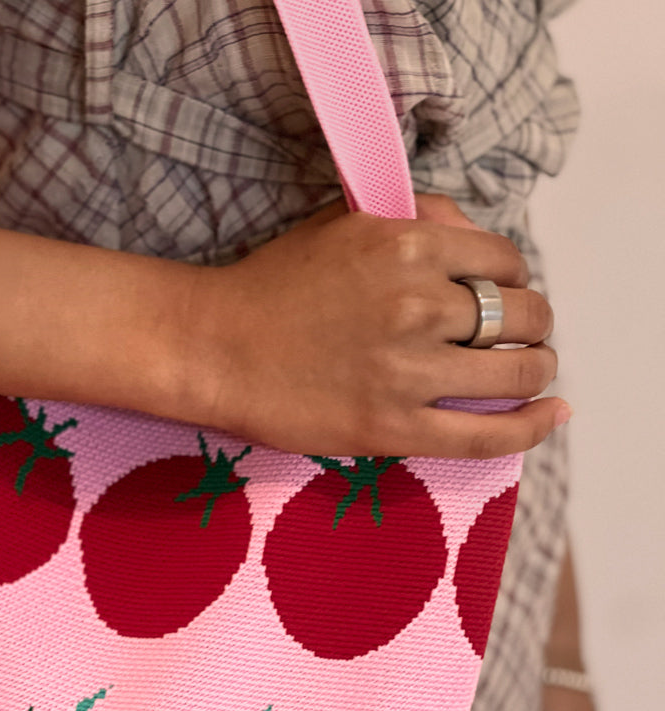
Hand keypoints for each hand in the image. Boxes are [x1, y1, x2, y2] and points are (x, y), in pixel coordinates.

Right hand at [193, 194, 567, 457]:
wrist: (214, 348)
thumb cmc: (270, 286)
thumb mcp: (342, 225)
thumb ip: (417, 220)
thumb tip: (472, 235)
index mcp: (408, 247)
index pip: (505, 262)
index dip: (512, 279)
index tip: (501, 294)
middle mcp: (419, 305)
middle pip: (523, 315)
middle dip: (529, 324)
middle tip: (515, 336)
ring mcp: (409, 371)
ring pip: (517, 371)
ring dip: (534, 369)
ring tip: (527, 372)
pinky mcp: (392, 426)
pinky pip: (486, 434)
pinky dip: (531, 427)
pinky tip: (552, 415)